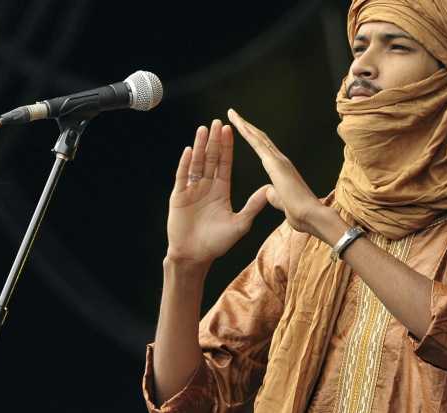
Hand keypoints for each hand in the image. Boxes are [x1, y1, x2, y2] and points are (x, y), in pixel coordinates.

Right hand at [166, 119, 271, 266]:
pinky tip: (189, 150)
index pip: (225, 164)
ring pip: (197, 163)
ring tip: (203, 129)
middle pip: (211, 159)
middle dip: (214, 141)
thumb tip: (269, 190)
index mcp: (220, 191)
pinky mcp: (178, 197)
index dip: (227, 147)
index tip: (230, 130)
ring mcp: (191, 190)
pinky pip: (182, 177)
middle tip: (217, 122)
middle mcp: (206, 187)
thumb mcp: (239, 224)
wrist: (194, 256)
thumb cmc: (216, 244)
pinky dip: (186, 164)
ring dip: (200, 146)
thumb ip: (252, 206)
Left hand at [227, 109, 338, 241]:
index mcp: (281, 170)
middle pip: (261, 139)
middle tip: (234, 114)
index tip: (244, 130)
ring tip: (232, 114)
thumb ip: (276, 196)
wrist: (312, 217)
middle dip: (247, 126)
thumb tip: (270, 191)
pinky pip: (257, 144)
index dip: (254, 139)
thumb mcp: (283, 203)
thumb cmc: (302, 215)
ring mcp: (279, 160)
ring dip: (245, 125)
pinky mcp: (275, 163)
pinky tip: (237, 124)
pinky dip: (247, 132)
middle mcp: (281, 161)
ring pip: (258, 137)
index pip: (264, 150)